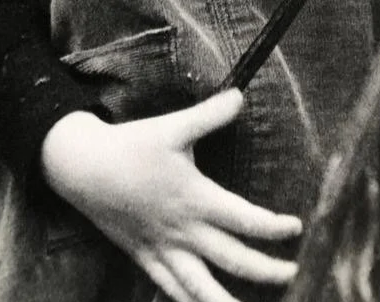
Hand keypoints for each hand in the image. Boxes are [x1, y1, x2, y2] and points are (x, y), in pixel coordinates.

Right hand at [40, 89, 301, 301]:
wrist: (83, 169)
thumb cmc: (131, 147)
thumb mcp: (173, 126)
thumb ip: (209, 115)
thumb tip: (241, 95)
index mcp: (195, 199)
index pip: (245, 220)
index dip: (274, 227)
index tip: (296, 228)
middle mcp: (183, 231)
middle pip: (233, 261)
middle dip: (266, 272)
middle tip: (293, 274)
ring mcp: (163, 249)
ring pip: (200, 289)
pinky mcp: (144, 257)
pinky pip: (170, 290)